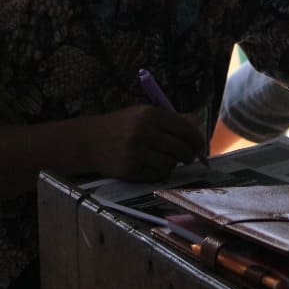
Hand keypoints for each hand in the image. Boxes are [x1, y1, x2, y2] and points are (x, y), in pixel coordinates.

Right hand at [83, 105, 202, 181]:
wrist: (89, 141)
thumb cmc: (122, 126)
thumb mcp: (144, 114)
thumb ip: (171, 119)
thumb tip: (197, 126)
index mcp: (149, 115)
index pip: (185, 129)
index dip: (197, 139)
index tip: (199, 145)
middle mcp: (143, 132)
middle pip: (181, 148)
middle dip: (189, 154)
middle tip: (189, 156)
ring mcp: (136, 153)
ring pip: (171, 163)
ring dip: (173, 164)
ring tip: (167, 159)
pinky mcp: (130, 170)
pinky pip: (157, 175)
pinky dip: (160, 172)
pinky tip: (153, 166)